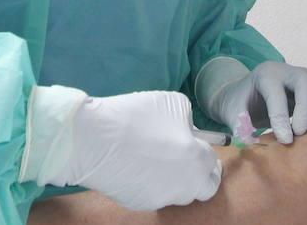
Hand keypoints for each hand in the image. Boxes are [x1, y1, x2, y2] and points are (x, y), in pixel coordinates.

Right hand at [30, 89, 221, 210]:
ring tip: (160, 160)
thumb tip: (187, 129)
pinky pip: (155, 194)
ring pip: (179, 193)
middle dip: (201, 175)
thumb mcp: (173, 103)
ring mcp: (162, 198)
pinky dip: (153, 183)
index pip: (212, 164)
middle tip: (189, 159)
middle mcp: (184, 186)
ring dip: (178, 179)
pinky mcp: (140, 203)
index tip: (201, 147)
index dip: (207, 153)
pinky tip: (138, 167)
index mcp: (196, 161)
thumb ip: (188, 119)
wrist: (94, 140)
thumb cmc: (136, 117)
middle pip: (203, 187)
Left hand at [207, 62, 306, 143]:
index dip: (281, 117)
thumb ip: (238, 125)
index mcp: (264, 75)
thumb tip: (250, 139)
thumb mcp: (231, 115)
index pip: (277, 93)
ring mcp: (300, 74)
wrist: (243, 94)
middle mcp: (284, 70)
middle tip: (301, 132)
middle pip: (305, 81)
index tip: (285, 140)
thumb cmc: (238, 105)